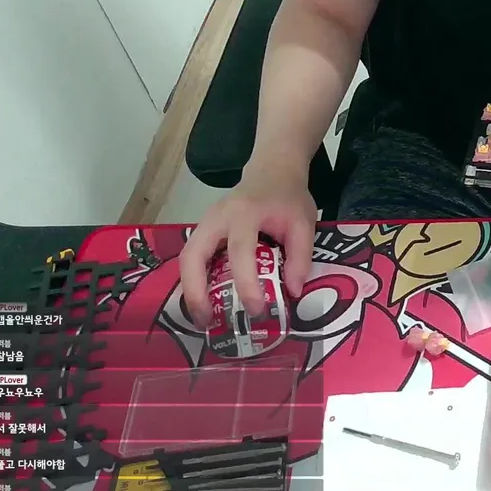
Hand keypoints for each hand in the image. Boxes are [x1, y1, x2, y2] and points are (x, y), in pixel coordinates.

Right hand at [178, 160, 316, 327]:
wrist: (272, 169)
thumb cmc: (288, 196)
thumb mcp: (304, 223)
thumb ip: (300, 257)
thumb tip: (292, 292)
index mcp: (245, 213)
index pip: (240, 252)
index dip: (246, 283)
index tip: (257, 309)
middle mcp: (217, 217)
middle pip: (193, 255)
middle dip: (196, 291)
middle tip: (207, 321)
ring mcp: (205, 222)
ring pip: (186, 258)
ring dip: (189, 289)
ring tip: (202, 318)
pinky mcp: (203, 229)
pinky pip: (192, 256)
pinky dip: (194, 280)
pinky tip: (204, 300)